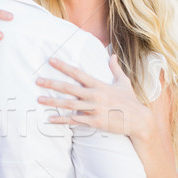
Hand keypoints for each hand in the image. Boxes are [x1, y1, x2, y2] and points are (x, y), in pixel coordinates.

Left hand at [36, 55, 150, 137]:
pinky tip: (49, 119)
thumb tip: (113, 55)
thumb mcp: (124, 83)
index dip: (63, 66)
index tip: (51, 61)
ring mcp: (94, 109)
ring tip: (39, 100)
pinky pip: (74, 120)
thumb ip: (115, 69)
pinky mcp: (94, 122)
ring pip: (69, 105)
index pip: (78, 73)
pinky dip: (61, 120)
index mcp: (99, 85)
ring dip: (52, 102)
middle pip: (69, 88)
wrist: (139, 120)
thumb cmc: (130, 101)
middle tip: (37, 80)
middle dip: (52, 84)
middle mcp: (95, 95)